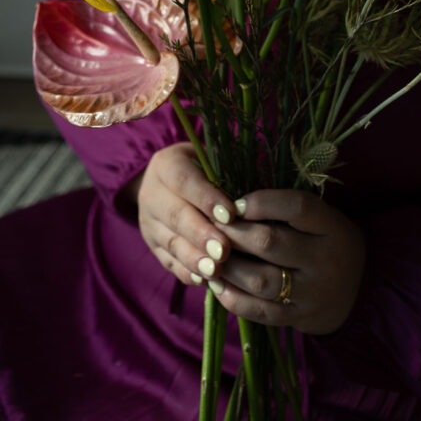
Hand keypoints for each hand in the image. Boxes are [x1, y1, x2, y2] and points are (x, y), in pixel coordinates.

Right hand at [134, 143, 235, 285]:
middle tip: (224, 250)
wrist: (172, 181)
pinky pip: (168, 261)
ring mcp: (149, 222)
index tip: (231, 214)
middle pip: (175, 215)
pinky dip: (187, 272)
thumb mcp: (212, 158)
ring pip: (170, 241)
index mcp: (166, 164)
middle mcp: (152, 193)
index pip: (184, 180)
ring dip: (194, 258)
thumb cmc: (206, 167)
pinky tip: (204, 281)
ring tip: (215, 270)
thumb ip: (228, 170)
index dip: (206, 198)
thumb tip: (252, 193)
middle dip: (201, 234)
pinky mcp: (153, 245)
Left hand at [210, 189, 365, 334]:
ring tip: (209, 256)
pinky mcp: (299, 318)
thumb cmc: (329, 243)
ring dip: (228, 267)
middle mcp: (324, 259)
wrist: (360, 290)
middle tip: (211, 227)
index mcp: (331, 226)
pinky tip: (217, 285)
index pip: (297, 207)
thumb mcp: (324, 219)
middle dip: (234, 233)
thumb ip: (289, 210)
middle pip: (271, 242)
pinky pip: (260, 312)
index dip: (262, 202)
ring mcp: (312, 292)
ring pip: (261, 279)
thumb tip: (236, 199)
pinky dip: (233, 298)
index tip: (235, 203)